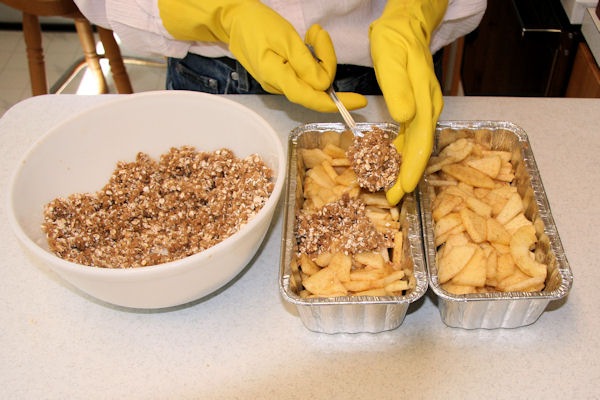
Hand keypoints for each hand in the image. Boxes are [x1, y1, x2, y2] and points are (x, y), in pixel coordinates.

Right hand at [159, 0, 365, 111]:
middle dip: (327, 63)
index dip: (338, 103)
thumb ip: (305, 63)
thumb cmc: (257, 25)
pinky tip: (305, 41)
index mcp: (277, 78)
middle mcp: (279, 86)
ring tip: (312, 34)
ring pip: (312, 80)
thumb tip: (324, 84)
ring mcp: (280, 82)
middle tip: (319, 35)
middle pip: (315, 87)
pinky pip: (304, 73)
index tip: (359, 101)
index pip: (312, 98)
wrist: (234, 19)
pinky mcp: (281, 75)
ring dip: (319, 57)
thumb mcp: (285, 39)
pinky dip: (311, 58)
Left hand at [369, 0, 447, 204]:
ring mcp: (425, 106)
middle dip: (408, 175)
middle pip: (421, 148)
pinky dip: (402, 150)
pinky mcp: (417, 105)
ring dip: (405, 166)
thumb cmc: (396, 40)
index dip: (412, 169)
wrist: (407, 23)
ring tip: (392, 186)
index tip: (402, 189)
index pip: (420, 143)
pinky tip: (392, 160)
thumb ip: (399, 89)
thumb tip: (405, 118)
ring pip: (417, 143)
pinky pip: (411, 134)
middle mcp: (429, 107)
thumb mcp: (392, 60)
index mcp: (424, 100)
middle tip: (393, 198)